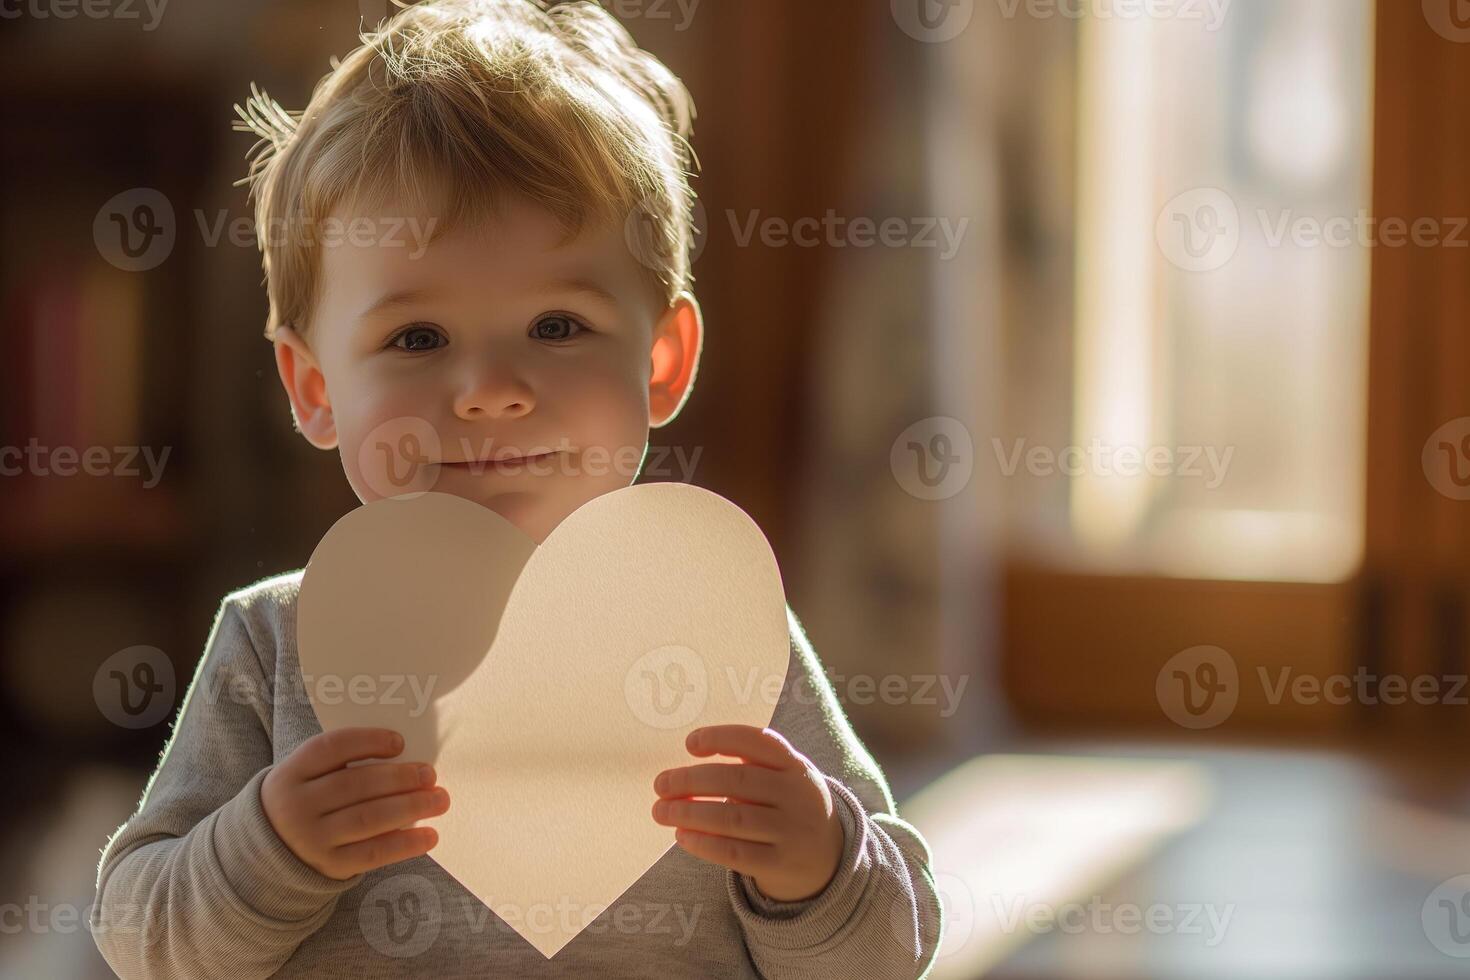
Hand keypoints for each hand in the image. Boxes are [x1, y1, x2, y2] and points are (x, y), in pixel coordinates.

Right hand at [261, 727, 449, 879]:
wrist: (272, 848)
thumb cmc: (308, 799)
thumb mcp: (309, 776)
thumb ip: (344, 764)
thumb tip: (406, 759)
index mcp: (292, 773)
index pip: (331, 748)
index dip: (368, 741)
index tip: (400, 742)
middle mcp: (298, 806)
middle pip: (355, 785)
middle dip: (399, 778)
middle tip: (430, 774)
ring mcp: (312, 839)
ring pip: (367, 819)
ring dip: (410, 807)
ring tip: (439, 799)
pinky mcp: (330, 866)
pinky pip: (373, 853)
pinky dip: (405, 844)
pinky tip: (430, 835)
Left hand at [652, 725, 843, 902]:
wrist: (826, 859)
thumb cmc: (786, 807)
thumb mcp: (782, 779)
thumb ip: (746, 769)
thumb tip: (683, 774)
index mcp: (795, 765)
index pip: (758, 742)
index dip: (722, 738)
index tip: (690, 743)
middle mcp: (798, 795)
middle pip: (738, 781)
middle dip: (692, 780)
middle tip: (660, 784)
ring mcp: (793, 831)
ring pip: (733, 818)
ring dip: (690, 813)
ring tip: (661, 811)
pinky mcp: (781, 863)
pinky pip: (735, 853)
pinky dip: (704, 844)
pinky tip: (682, 836)